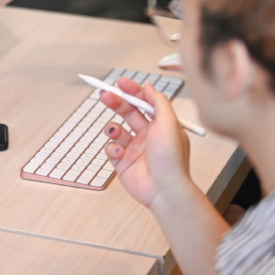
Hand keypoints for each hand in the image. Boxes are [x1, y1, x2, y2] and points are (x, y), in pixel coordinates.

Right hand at [101, 78, 192, 208]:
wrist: (165, 190)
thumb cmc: (171, 158)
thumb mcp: (169, 122)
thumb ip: (158, 101)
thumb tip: (148, 86)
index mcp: (160, 125)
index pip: (144, 102)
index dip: (132, 91)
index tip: (120, 83)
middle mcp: (147, 136)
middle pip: (127, 113)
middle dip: (116, 103)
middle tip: (104, 95)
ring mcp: (134, 149)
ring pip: (116, 130)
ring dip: (112, 128)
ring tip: (115, 132)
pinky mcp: (123, 163)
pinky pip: (110, 149)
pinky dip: (112, 148)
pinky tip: (119, 154)